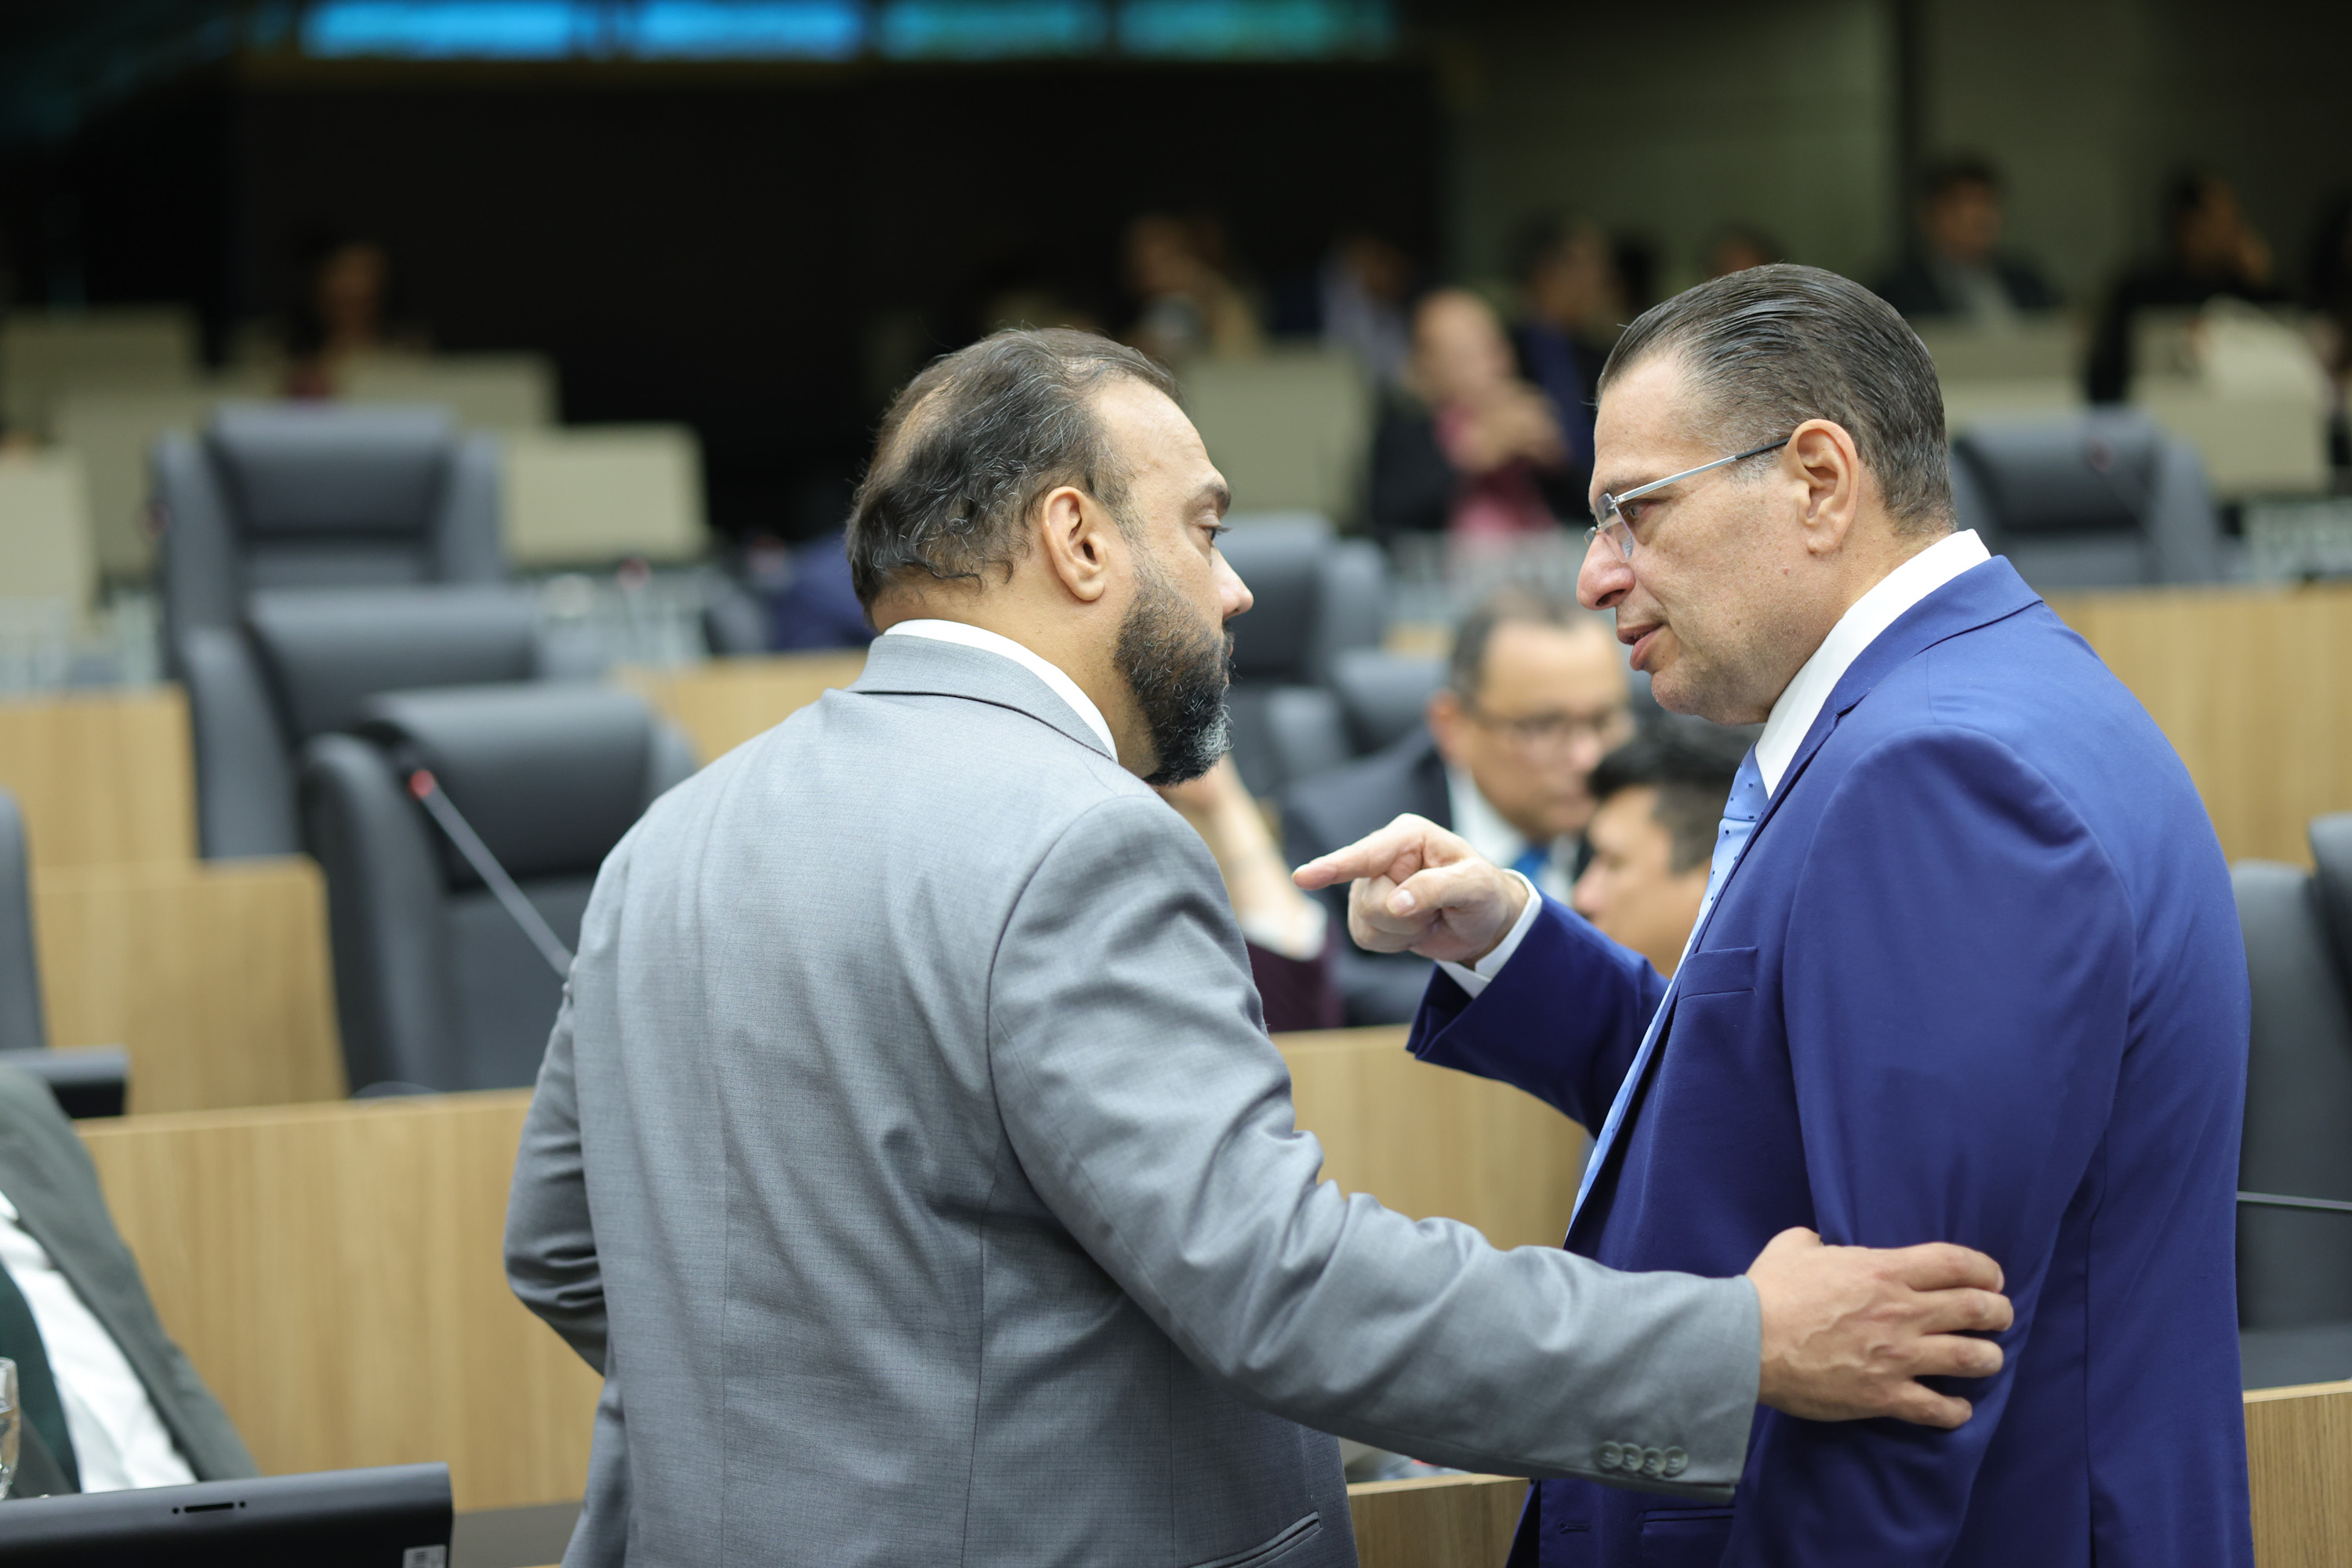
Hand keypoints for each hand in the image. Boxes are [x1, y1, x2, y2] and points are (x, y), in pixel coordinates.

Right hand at [1292, 813, 1529, 964]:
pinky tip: (1415, 929)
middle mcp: (1383, 856)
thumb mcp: (1475, 887)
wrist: (1484, 923)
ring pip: (1365, 921)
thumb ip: (1436, 889)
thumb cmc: (1484, 894)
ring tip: (1429, 917)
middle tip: (1439, 911)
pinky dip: (1395, 943)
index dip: (1334, 867)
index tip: (1303, 878)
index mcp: (1408, 836)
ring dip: (1404, 931)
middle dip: (1407, 917)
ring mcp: (1371, 885)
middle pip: (1369, 899)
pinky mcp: (1367, 913)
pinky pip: (1364, 937)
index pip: (1366, 855)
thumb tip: (1396, 903)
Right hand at [1746, 1228, 2011, 1428]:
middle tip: (1999, 1316)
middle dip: (1999, 1312)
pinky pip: (1937, 1408)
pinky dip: (1955, 1410)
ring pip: (1971, 1358)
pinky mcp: (1883, 1394)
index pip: (1958, 1264)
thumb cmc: (1768, 1292)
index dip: (1986, 1270)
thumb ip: (1817, 1241)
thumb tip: (1820, 1243)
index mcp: (1884, 1270)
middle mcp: (1901, 1312)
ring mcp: (1896, 1356)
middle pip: (1977, 1309)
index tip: (1992, 1278)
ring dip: (1988, 1358)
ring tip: (1988, 1358)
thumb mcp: (1793, 1246)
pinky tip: (1958, 1408)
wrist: (1745, 1343)